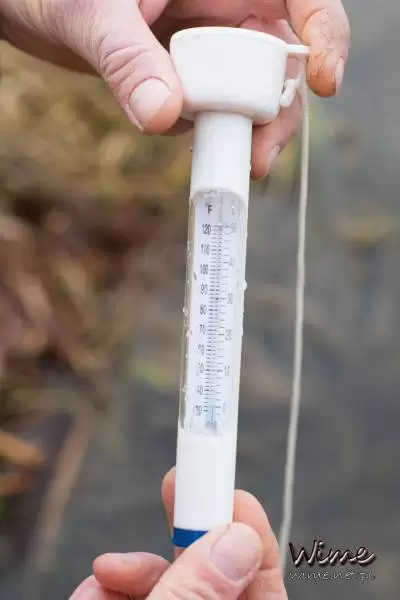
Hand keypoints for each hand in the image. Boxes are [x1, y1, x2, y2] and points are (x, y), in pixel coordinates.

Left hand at [0, 0, 348, 176]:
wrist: (32, 9)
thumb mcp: (93, 14)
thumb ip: (128, 60)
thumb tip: (163, 116)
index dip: (325, 34)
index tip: (325, 82)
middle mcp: (226, 12)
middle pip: (282, 63)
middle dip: (278, 112)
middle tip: (257, 157)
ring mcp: (209, 51)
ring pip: (253, 96)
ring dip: (245, 133)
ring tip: (226, 160)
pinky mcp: (190, 81)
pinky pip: (212, 113)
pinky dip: (205, 133)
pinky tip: (173, 126)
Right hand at [68, 467, 287, 598]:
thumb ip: (199, 592)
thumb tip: (237, 539)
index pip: (262, 578)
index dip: (250, 530)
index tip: (232, 489)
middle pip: (208, 571)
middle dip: (184, 531)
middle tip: (172, 485)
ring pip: (165, 584)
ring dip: (131, 570)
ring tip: (104, 572)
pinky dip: (109, 591)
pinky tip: (91, 594)